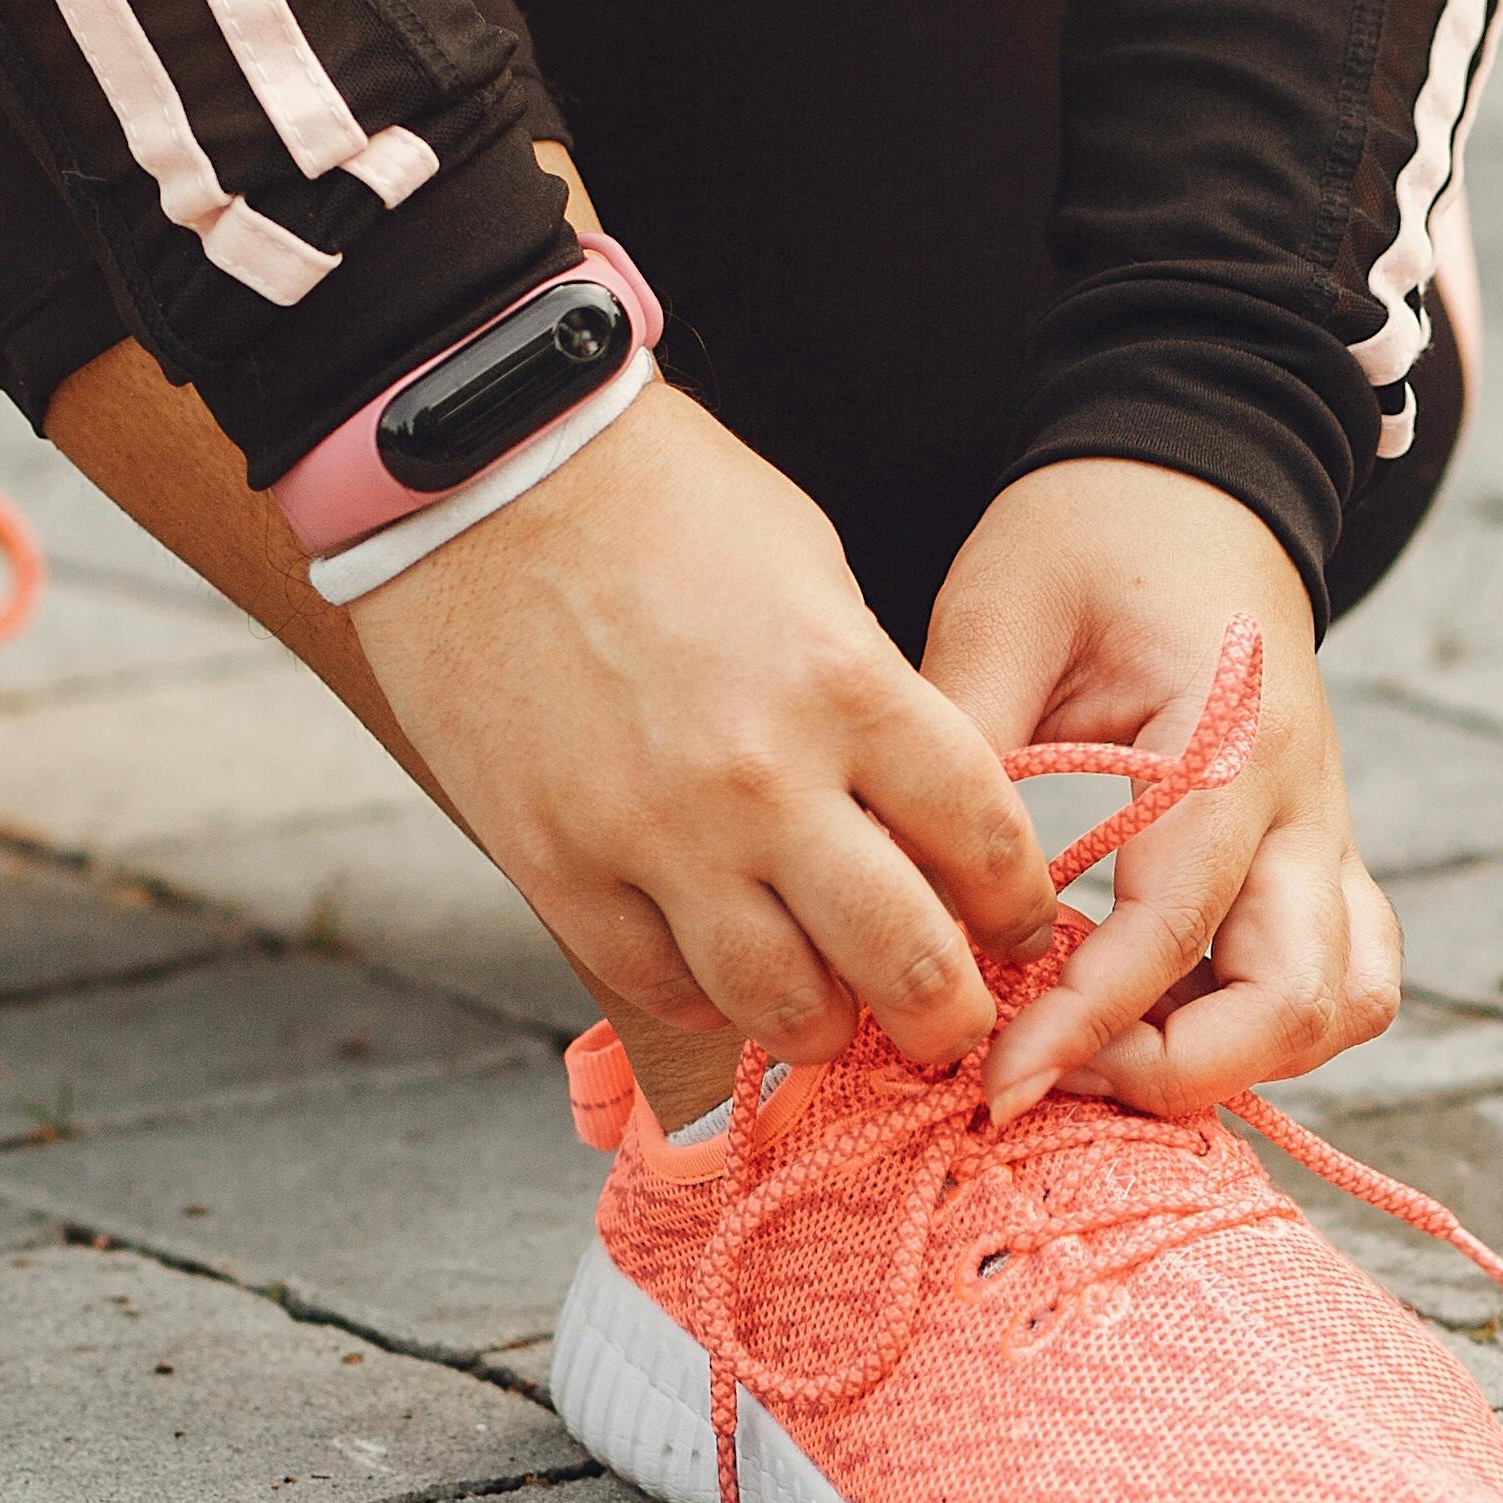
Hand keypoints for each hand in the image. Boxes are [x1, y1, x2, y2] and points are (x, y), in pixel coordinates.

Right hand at [349, 385, 1056, 1070]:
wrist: (483, 478)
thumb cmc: (662, 501)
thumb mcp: (813, 571)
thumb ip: (872, 699)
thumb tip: (909, 809)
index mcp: (848, 686)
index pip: (984, 843)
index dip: (1019, 908)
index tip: (1020, 927)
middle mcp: (762, 779)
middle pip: (907, 962)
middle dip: (949, 1016)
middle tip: (951, 1023)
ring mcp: (653, 836)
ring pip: (781, 1005)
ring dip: (826, 1024)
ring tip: (834, 1008)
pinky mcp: (558, 868)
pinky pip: (660, 986)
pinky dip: (707, 996)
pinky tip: (724, 971)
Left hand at [924, 458, 1401, 1119]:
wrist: (1186, 483)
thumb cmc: (1086, 535)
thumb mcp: (998, 615)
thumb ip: (961, 755)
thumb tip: (902, 899)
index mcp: (1229, 745)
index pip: (1170, 936)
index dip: (1081, 1029)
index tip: (992, 1083)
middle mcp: (1304, 804)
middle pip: (1298, 1004)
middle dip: (1175, 1073)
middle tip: (1048, 1070)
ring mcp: (1327, 834)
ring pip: (1345, 1004)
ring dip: (1237, 1058)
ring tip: (1103, 1052)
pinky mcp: (1317, 854)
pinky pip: (1338, 975)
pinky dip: (1262, 1025)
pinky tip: (1152, 1017)